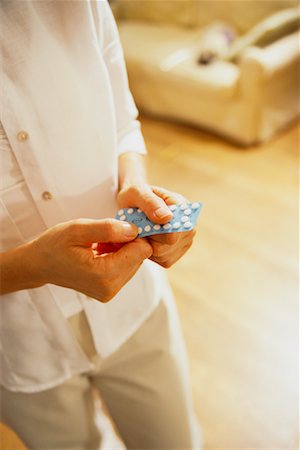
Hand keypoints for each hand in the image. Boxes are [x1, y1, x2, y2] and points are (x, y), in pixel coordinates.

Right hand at [29, 218, 152, 301]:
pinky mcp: (108, 290)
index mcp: (104, 274)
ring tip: (101, 242)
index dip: (136, 234)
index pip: (141, 251)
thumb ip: (108, 229)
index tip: (123, 223)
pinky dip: (118, 256)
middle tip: (108, 231)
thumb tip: (134, 230)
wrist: (39, 264)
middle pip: (140, 258)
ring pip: (134, 262)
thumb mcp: (79, 230)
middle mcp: (110, 288)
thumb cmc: (55, 245)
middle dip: (129, 241)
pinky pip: (125, 268)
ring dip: (123, 249)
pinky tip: (102, 249)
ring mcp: (109, 292)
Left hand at [117, 184, 195, 267]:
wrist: (134, 204)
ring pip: (165, 255)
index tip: (142, 225)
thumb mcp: (137, 192)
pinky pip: (163, 261)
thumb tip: (167, 218)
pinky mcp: (177, 252)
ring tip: (142, 232)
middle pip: (170, 245)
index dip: (155, 232)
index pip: (174, 229)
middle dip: (149, 239)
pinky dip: (151, 255)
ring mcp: (185, 240)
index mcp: (182, 206)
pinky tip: (146, 241)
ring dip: (148, 247)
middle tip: (139, 228)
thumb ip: (150, 203)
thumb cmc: (135, 195)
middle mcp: (188, 225)